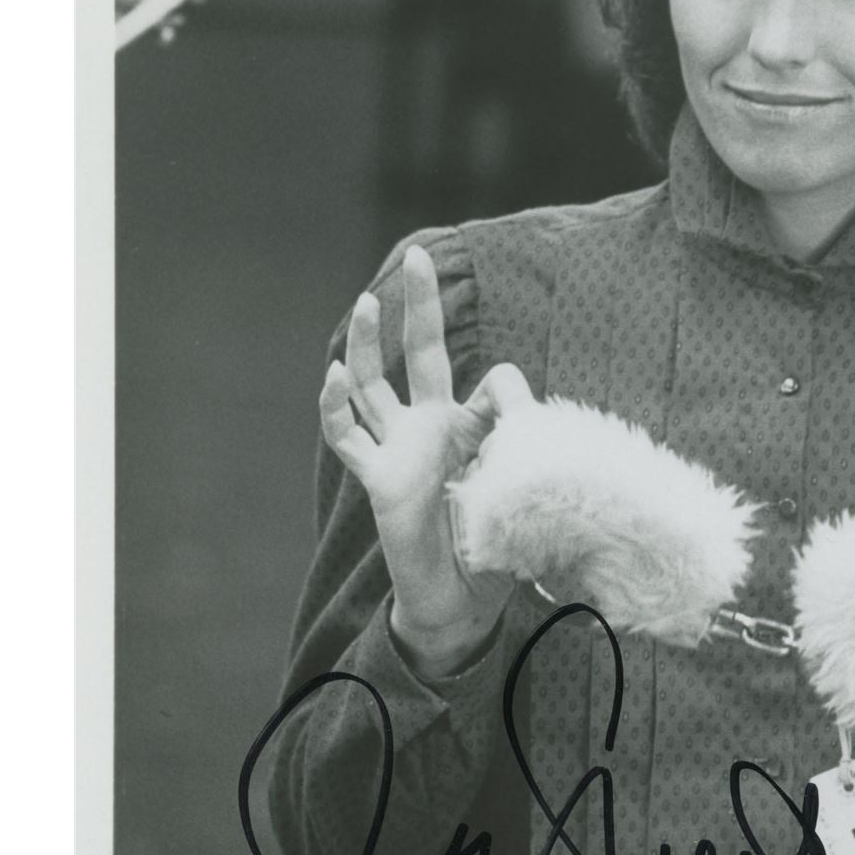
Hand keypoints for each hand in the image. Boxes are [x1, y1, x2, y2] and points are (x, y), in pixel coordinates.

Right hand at [319, 245, 527, 675]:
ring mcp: (397, 450)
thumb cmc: (496, 538)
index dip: (501, 384)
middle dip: (416, 307)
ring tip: (366, 302)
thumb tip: (502, 377)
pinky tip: (335, 375)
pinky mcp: (378, 479)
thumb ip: (512, 424)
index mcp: (466, 425)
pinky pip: (347, 436)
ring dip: (365, 344)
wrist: (466, 598)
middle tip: (419, 257)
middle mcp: (426, 428)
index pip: (480, 379)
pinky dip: (335, 406)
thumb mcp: (519, 475)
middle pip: (416, 355)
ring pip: (371, 385)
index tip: (515, 402)